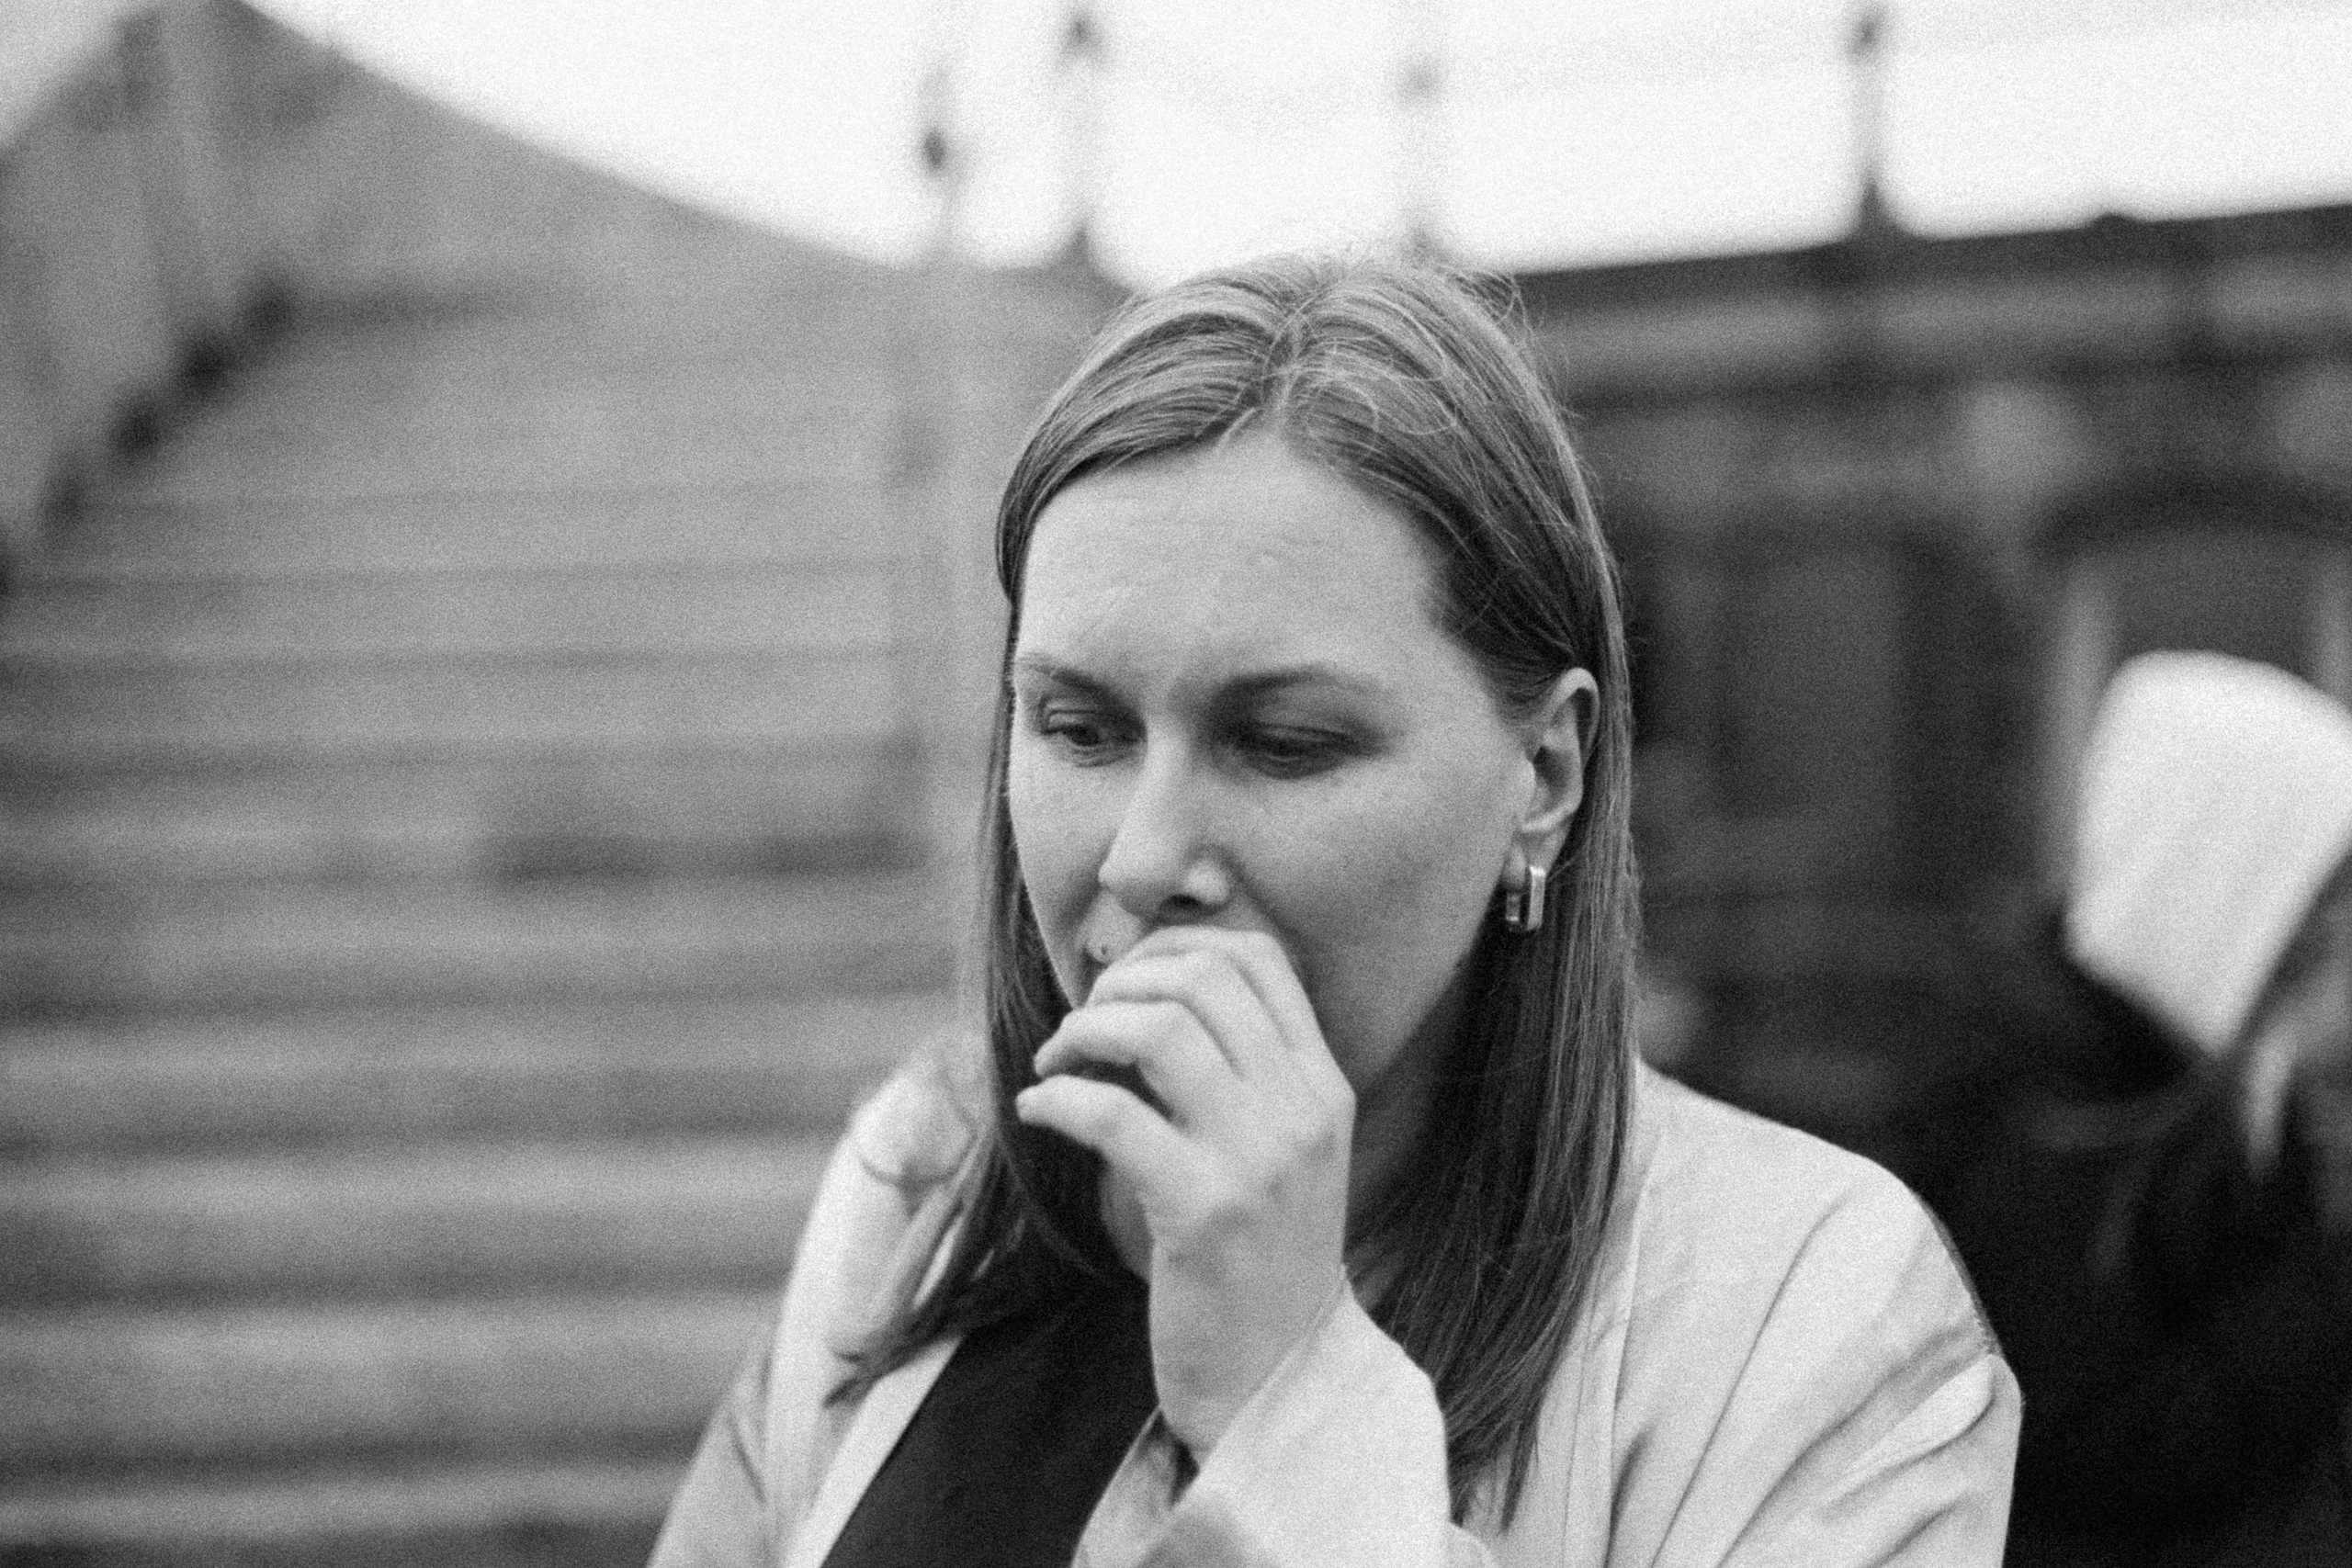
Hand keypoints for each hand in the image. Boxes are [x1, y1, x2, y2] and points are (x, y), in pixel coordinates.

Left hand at [1016, 926, 1355, 1455]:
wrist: (1277, 1379)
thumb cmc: (1258, 1259)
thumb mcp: (1282, 1152)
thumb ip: (1244, 1075)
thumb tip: (1146, 992)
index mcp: (1325, 1085)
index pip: (1259, 957)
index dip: (1174, 945)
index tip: (1123, 981)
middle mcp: (1302, 1110)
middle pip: (1203, 978)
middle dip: (1119, 983)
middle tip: (1079, 1027)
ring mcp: (1258, 1160)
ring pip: (1158, 1030)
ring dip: (1083, 1031)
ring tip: (1053, 1061)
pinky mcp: (1202, 1211)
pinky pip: (1112, 1114)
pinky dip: (1057, 1098)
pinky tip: (1037, 1110)